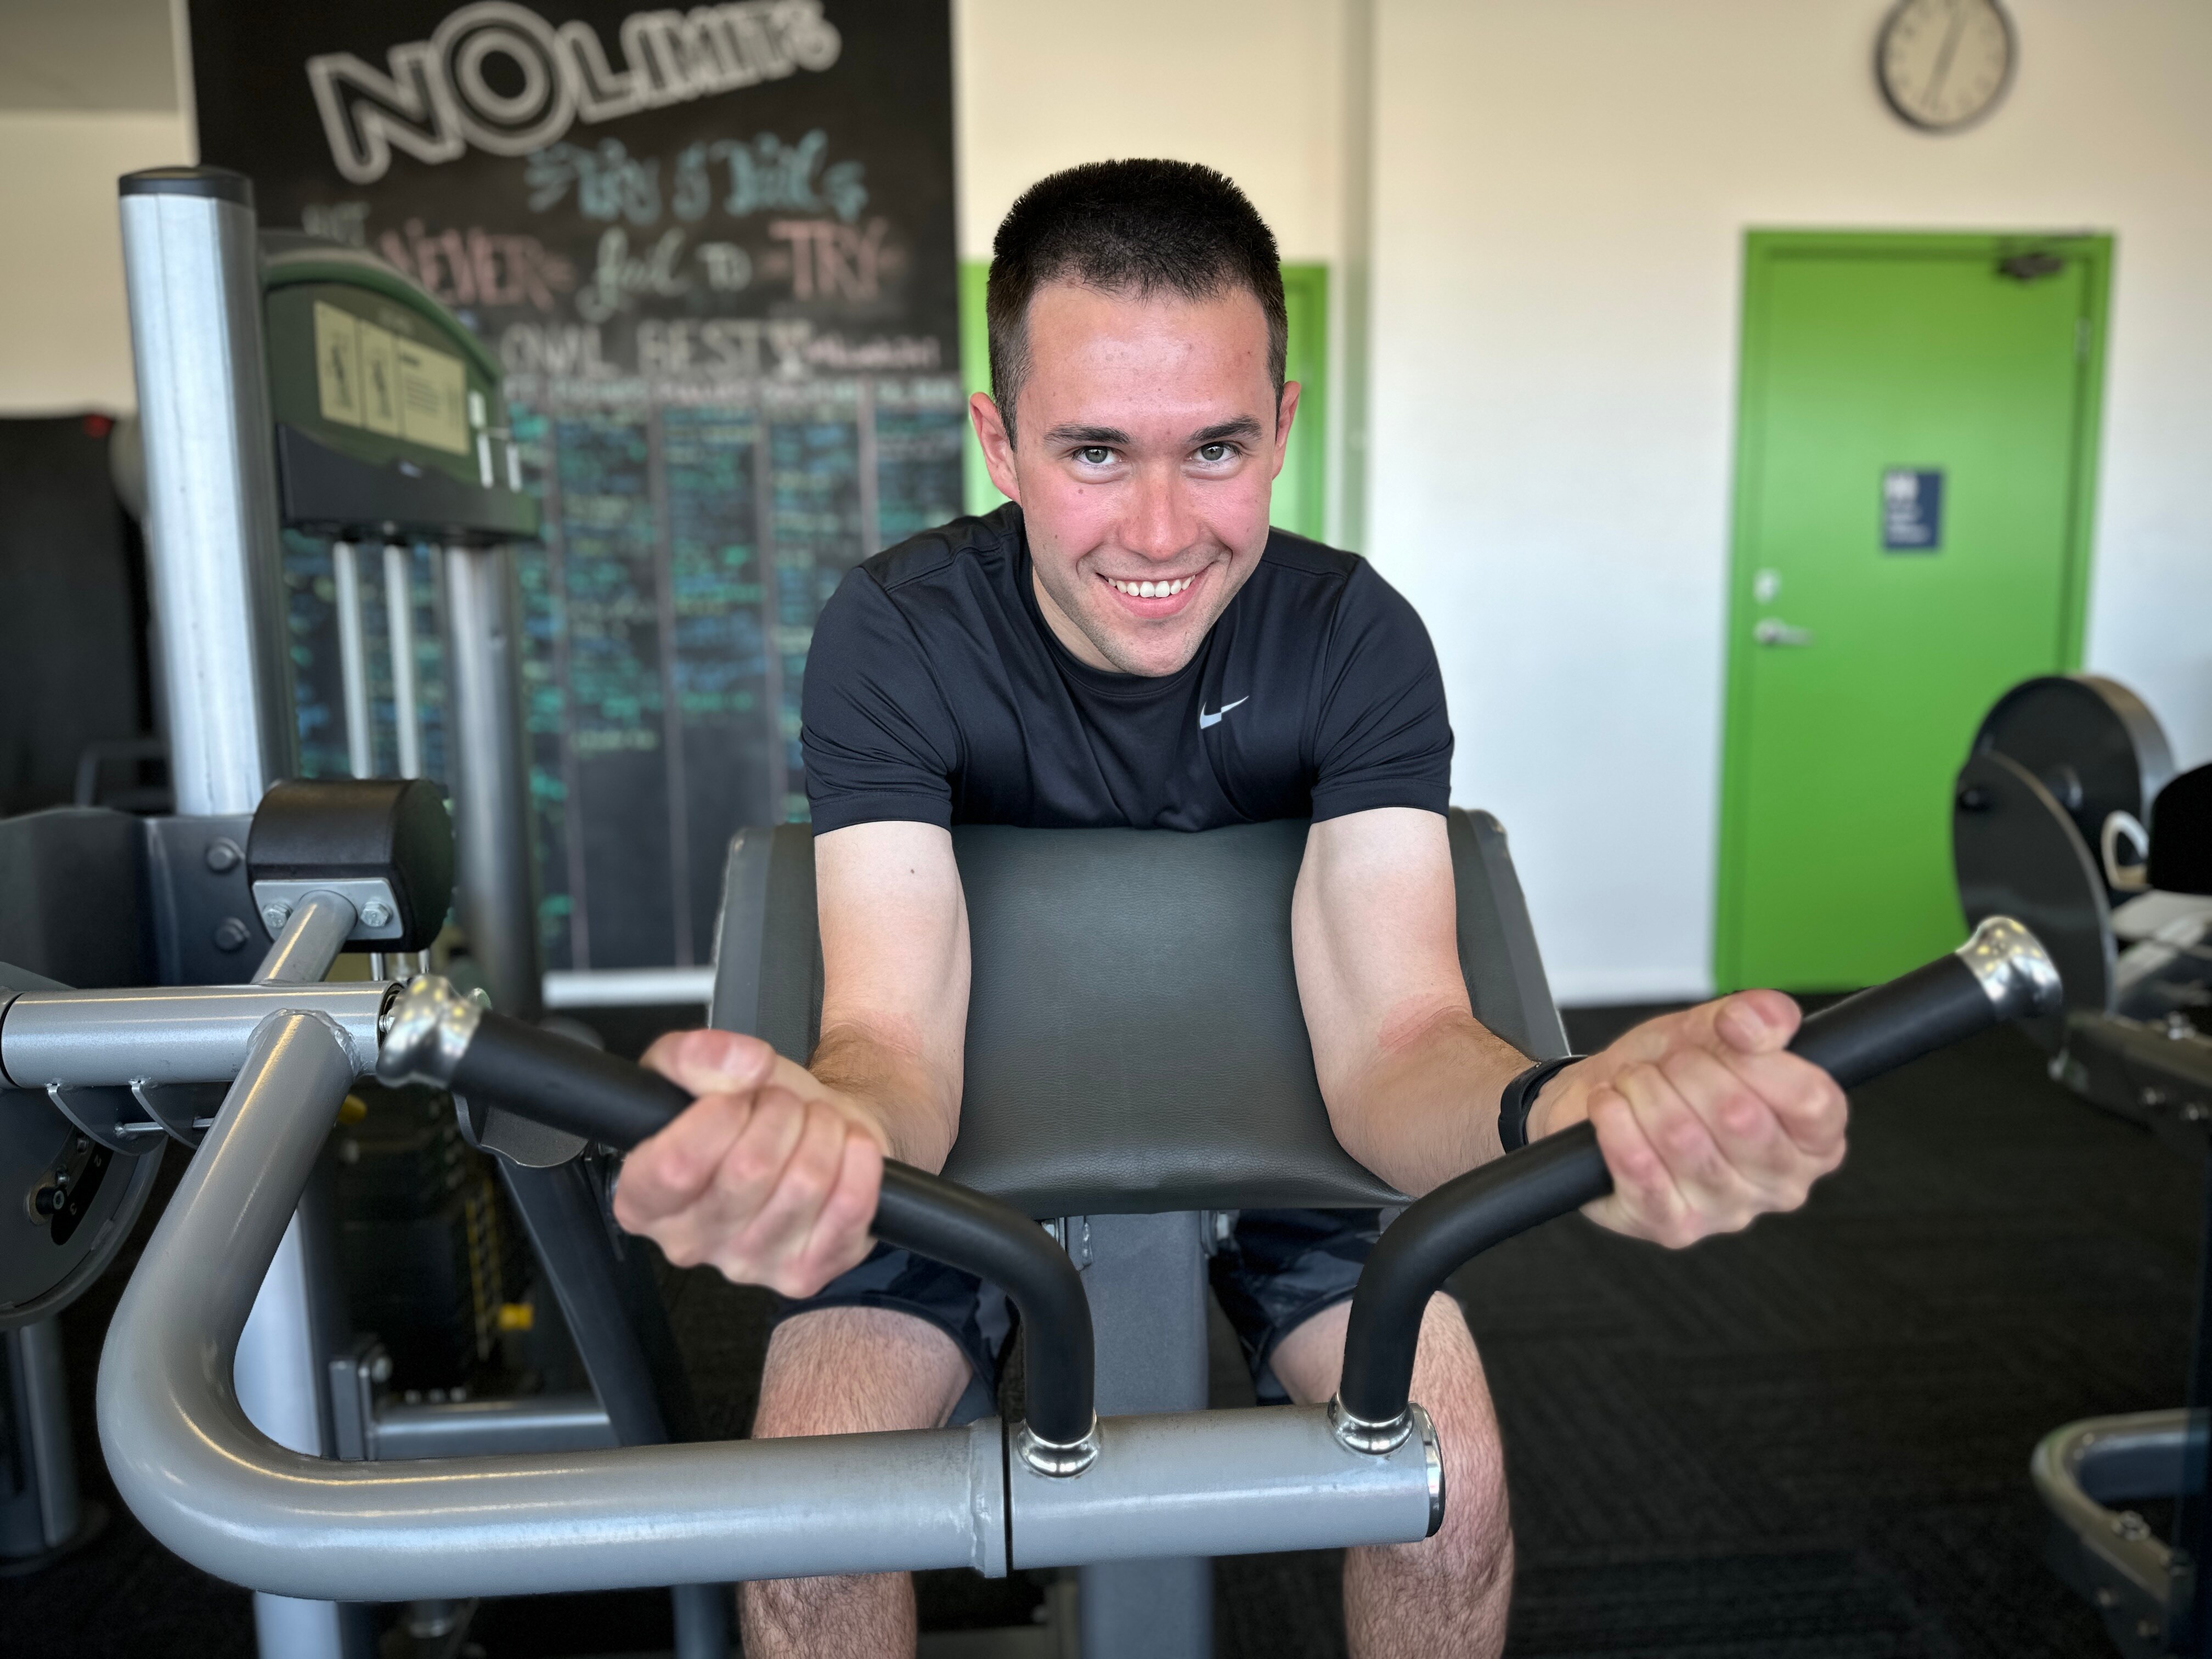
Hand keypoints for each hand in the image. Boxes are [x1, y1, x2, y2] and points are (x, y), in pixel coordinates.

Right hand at [611, 1028, 889, 1295]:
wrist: (808, 1138)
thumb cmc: (750, 1114)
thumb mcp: (707, 1070)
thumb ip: (695, 1055)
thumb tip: (741, 1064)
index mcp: (644, 1198)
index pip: (673, 1166)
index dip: (717, 1115)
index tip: (736, 1097)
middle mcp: (688, 1244)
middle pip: (750, 1168)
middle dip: (780, 1112)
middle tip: (783, 1105)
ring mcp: (750, 1266)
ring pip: (805, 1183)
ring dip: (823, 1130)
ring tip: (815, 1124)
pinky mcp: (807, 1273)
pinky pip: (850, 1207)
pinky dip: (859, 1160)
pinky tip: (847, 1148)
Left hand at [1524, 990, 1845, 1246]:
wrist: (1602, 1101)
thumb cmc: (1673, 1072)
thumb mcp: (1719, 1027)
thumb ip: (1759, 1014)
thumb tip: (1751, 1022)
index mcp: (1813, 1139)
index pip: (1812, 1102)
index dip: (1762, 1059)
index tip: (1725, 1034)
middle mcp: (1781, 1185)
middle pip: (1741, 1116)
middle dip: (1690, 1069)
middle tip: (1669, 1062)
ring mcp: (1727, 1212)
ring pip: (1684, 1139)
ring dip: (1646, 1092)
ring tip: (1635, 1080)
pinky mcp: (1673, 1228)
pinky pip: (1641, 1172)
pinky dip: (1616, 1124)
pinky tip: (1610, 1106)